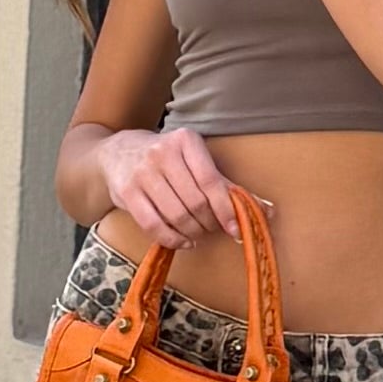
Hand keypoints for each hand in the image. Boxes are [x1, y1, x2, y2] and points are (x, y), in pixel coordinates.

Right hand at [98, 124, 240, 244]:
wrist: (117, 152)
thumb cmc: (165, 158)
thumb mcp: (193, 159)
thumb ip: (224, 183)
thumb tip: (265, 209)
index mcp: (185, 141)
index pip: (211, 181)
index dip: (226, 209)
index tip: (236, 229)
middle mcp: (162, 153)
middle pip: (195, 202)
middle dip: (208, 223)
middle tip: (212, 228)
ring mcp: (142, 173)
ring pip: (176, 215)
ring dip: (192, 232)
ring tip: (197, 234)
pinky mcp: (127, 193)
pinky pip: (154, 225)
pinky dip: (172, 239)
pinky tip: (181, 241)